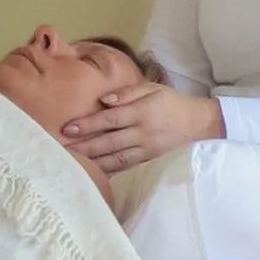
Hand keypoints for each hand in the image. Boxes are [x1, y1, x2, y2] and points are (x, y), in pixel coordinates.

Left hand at [63, 82, 225, 175]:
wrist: (196, 122)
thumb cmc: (170, 101)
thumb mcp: (151, 88)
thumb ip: (127, 93)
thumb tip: (103, 100)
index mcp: (141, 112)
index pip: (110, 120)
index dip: (88, 124)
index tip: (67, 128)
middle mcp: (142, 133)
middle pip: (109, 142)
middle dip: (84, 146)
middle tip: (63, 149)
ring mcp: (146, 149)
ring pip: (116, 158)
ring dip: (93, 161)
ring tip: (74, 162)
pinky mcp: (148, 159)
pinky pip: (125, 166)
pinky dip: (109, 170)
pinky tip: (94, 172)